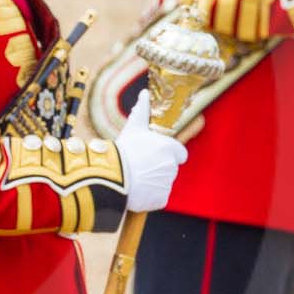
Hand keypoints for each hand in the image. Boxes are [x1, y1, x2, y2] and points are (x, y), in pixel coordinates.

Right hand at [116, 93, 188, 212]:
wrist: (113, 176)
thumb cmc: (123, 150)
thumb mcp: (133, 128)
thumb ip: (142, 111)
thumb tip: (145, 93)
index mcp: (169, 148)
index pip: (180, 154)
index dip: (170, 155)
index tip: (155, 156)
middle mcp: (172, 166)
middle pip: (169, 169)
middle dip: (158, 169)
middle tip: (140, 167)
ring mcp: (167, 184)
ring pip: (163, 183)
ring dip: (153, 182)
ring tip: (135, 179)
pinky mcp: (161, 199)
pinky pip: (158, 198)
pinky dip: (150, 196)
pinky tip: (137, 191)